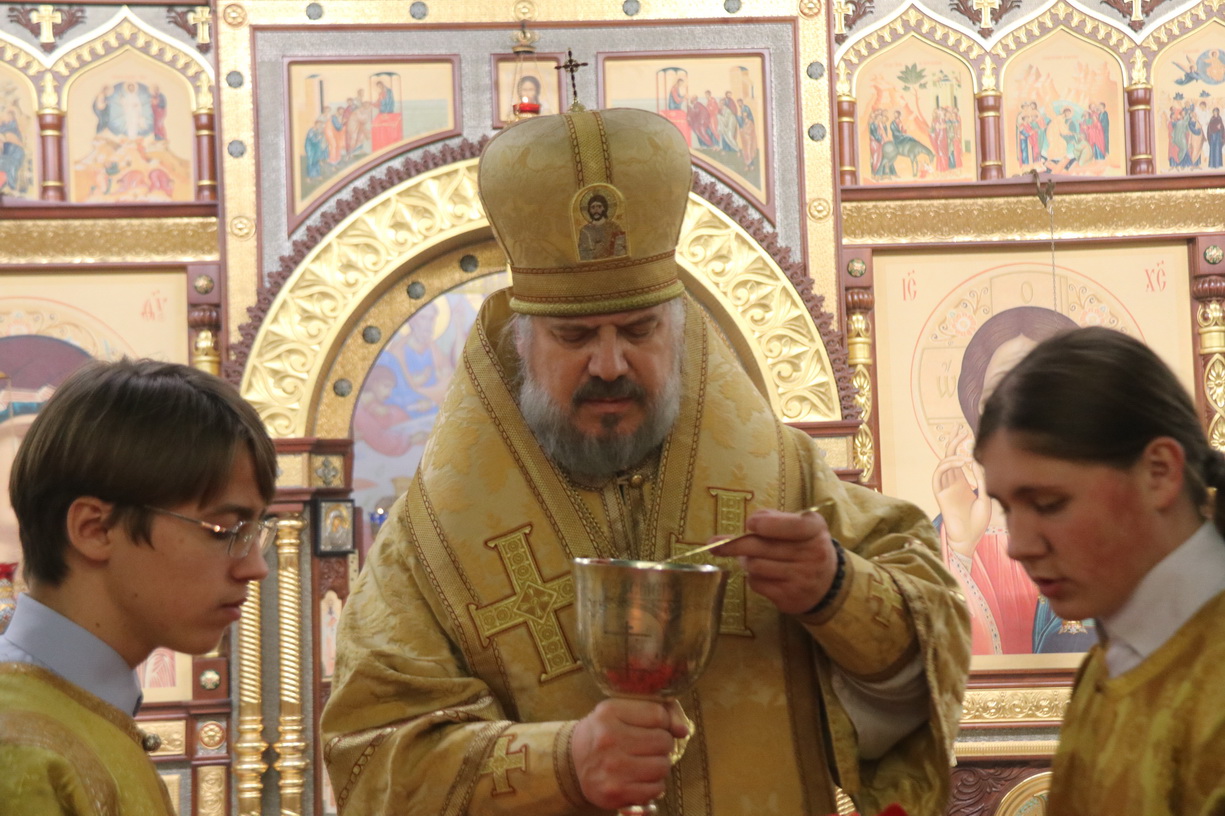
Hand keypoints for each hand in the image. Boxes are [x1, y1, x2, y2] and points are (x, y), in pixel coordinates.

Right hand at [571, 698, 688, 809]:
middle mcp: (608, 738)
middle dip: (661, 744)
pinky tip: (639, 778)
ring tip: (643, 763)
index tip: (653, 726)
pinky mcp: (616, 792)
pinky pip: (656, 788)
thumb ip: (658, 711)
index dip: (663, 721)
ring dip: (659, 765)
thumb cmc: (606, 732)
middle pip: (664, 741)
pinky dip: (653, 785)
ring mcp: (612, 767)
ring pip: (663, 766)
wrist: (574, 762)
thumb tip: (683, 730)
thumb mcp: (623, 711)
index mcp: (610, 712)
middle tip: (646, 746)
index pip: (658, 714)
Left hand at [712, 507, 838, 615]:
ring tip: (748, 558)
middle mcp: (812, 554)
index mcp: (814, 530)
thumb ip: (776, 519)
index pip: (792, 526)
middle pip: (763, 547)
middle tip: (713, 543)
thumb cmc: (805, 547)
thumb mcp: (800, 526)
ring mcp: (801, 578)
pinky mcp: (789, 598)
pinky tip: (761, 573)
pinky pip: (757, 584)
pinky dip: (752, 577)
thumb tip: (750, 523)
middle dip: (735, 544)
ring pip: (755, 566)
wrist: (828, 585)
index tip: (750, 524)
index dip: (768, 524)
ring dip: (745, 561)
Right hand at [931, 427, 991, 558]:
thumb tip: (980, 461)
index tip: (969, 434)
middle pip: (950, 456)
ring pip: (944, 463)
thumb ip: (982, 479)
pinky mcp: (940, 493)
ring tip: (963, 452)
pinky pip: (939, 475)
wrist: (968, 539)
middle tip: (959, 429)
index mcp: (964, 483)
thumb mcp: (986, 497)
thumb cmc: (979, 522)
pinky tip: (960, 463)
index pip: (962, 459)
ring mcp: (945, 487)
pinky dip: (947, 465)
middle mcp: (953, 482)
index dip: (964, 447)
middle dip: (953, 442)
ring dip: (952, 454)